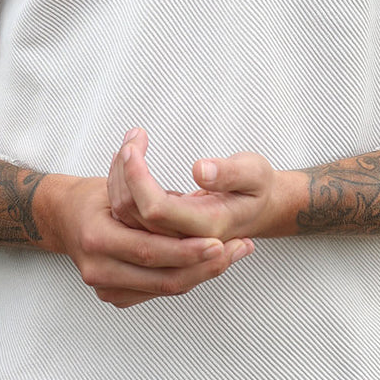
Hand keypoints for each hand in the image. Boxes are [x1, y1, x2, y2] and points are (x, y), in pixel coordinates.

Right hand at [44, 169, 252, 309]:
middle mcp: (99, 268)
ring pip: (165, 288)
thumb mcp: (112, 181)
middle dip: (205, 266)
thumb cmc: (91, 197)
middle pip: (163, 277)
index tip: (219, 241)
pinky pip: (157, 291)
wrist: (61, 220)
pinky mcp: (114, 294)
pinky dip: (185, 277)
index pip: (150, 250)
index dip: (187, 250)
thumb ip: (138, 177)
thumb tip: (159, 148)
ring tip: (234, 254)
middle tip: (237, 250)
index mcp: (97, 238)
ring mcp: (105, 286)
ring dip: (203, 273)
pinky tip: (210, 264)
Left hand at [108, 128, 299, 243]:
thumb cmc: (257, 189)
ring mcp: (171, 240)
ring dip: (119, 176)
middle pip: (133, 213)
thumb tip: (202, 170)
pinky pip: (129, 216)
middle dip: (124, 170)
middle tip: (132, 138)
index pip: (156, 209)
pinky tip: (126, 163)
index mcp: (208, 225)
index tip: (134, 146)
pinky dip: (122, 186)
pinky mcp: (161, 234)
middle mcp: (185, 239)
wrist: (260, 210)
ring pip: (125, 216)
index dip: (137, 177)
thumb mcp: (255, 172)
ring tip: (129, 143)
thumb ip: (231, 172)